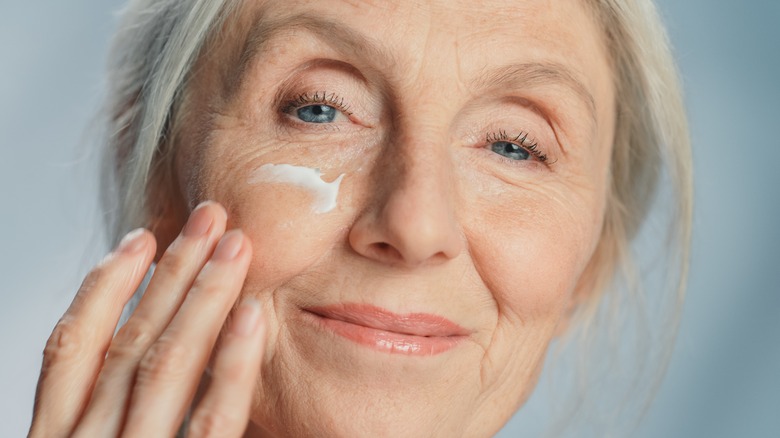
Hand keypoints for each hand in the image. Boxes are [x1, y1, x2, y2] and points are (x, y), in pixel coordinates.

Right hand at [29, 202, 265, 436]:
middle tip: (209, 218)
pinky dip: (232, 363)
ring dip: (204, 296)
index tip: (140, 238)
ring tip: (234, 245)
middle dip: (172, 272)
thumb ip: (116, 416)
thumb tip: (139, 352)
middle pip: (129, 343)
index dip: (105, 287)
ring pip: (166, 364)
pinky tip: (252, 314)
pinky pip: (212, 419)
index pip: (71, 349)